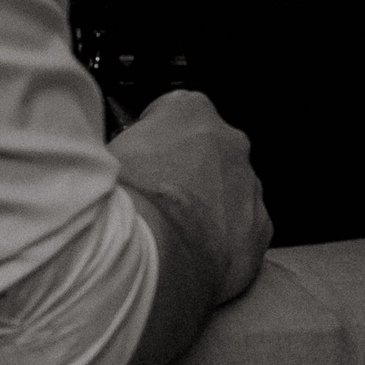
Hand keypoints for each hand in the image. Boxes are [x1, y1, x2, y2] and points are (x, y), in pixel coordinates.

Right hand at [109, 89, 269, 303]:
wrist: (153, 255)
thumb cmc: (125, 202)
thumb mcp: (104, 153)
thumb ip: (120, 145)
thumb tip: (112, 156)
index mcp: (189, 109)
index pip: (174, 114)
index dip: (154, 140)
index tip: (142, 159)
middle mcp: (228, 140)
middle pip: (207, 151)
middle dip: (187, 171)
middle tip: (158, 198)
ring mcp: (249, 183)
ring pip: (229, 190)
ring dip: (207, 205)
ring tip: (174, 231)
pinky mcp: (259, 226)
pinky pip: (243, 228)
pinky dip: (224, 239)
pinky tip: (195, 252)